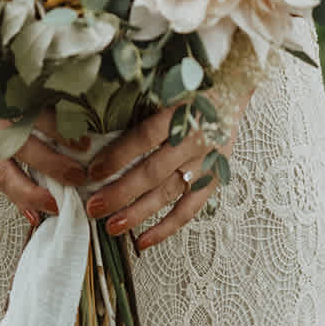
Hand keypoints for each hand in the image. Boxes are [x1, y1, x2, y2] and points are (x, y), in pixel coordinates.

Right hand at [0, 63, 88, 222]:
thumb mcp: (7, 64)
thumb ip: (35, 81)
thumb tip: (76, 101)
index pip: (28, 111)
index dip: (57, 128)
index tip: (83, 141)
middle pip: (14, 145)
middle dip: (49, 165)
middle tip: (78, 176)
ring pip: (0, 171)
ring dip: (30, 192)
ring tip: (56, 204)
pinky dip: (15, 197)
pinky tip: (33, 213)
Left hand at [83, 95, 249, 251]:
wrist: (231, 87)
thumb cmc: (191, 84)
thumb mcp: (166, 84)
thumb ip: (140, 103)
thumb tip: (99, 121)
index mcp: (181, 112)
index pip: (145, 137)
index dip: (118, 155)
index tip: (93, 171)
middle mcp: (194, 140)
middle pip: (153, 171)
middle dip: (121, 192)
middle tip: (95, 207)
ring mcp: (205, 162)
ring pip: (169, 193)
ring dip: (138, 213)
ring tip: (112, 227)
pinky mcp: (213, 178)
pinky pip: (190, 209)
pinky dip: (166, 227)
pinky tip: (143, 241)